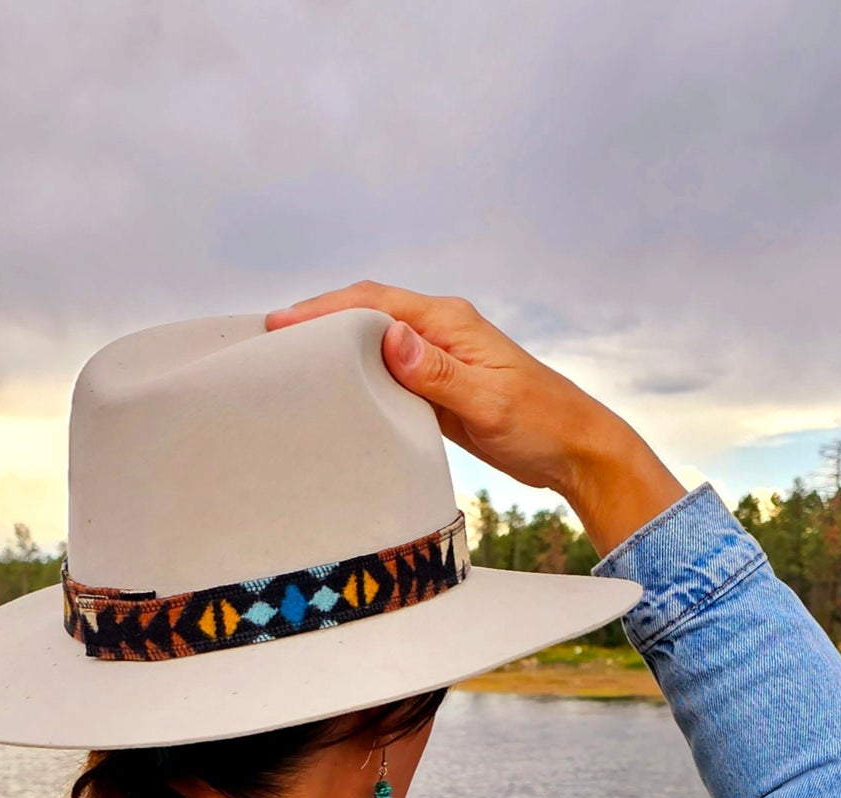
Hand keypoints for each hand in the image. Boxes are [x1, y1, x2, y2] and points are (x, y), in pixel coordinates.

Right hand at [267, 282, 684, 557]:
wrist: (574, 450)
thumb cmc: (540, 422)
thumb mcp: (488, 400)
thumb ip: (437, 372)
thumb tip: (390, 338)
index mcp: (449, 322)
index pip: (374, 304)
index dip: (324, 311)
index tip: (281, 325)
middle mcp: (439, 331)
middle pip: (366, 316)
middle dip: (317, 324)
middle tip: (267, 343)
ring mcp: (436, 359)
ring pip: (372, 345)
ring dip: (334, 351)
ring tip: (287, 365)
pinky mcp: (437, 387)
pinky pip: (386, 374)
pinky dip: (356, 378)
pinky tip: (332, 393)